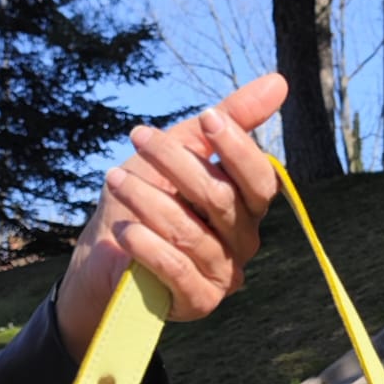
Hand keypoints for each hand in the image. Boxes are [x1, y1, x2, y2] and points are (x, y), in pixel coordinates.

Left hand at [55, 72, 286, 359]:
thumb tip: (280, 82)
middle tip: (139, 136)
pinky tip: (124, 229)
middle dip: (178, 163)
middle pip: (222, 200)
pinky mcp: (197, 301)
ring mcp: (222, 275)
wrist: (103, 260)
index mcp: (245, 208)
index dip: (237, 148)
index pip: (259, 180)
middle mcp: (242, 242)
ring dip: (148, 200)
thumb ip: (227, 121)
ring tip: (115, 180)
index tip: (207, 117)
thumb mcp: (181, 152)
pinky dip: (147, 245)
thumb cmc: (146, 200)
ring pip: (191, 232)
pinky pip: (176, 268)